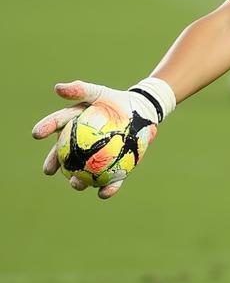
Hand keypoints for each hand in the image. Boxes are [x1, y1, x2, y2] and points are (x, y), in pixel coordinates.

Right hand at [31, 79, 170, 198]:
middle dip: (54, 164)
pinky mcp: (115, 167)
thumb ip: (80, 90)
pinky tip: (104, 194)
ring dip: (78, 181)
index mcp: (73, 124)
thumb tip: (57, 88)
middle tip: (49, 170)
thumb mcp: (99, 93)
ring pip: (84, 172)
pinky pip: (110, 180)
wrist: (140, 111)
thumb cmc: (115, 101)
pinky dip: (108, 188)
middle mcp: (80, 143)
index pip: (57, 125)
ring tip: (75, 184)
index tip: (36, 133)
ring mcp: (96, 156)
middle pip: (64, 155)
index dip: (45, 128)